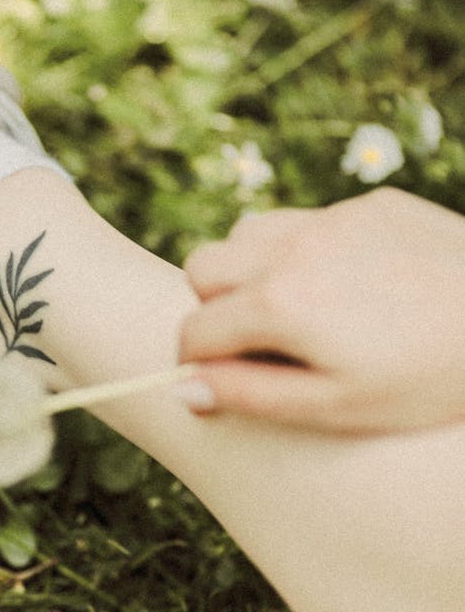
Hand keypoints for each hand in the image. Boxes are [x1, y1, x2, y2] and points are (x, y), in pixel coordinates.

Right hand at [179, 188, 464, 432]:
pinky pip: (305, 219)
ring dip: (249, 271)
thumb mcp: (335, 407)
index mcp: (280, 303)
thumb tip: (183, 390)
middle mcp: (295, 248)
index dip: (193, 363)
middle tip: (253, 343)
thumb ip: (249, 396)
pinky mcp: (371, 204)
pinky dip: (301, 251)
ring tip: (292, 311)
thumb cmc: (429, 380)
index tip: (215, 382)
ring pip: (247, 232)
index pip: (195, 329)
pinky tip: (346, 286)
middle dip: (211, 307)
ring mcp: (334, 218)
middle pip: (203, 266)